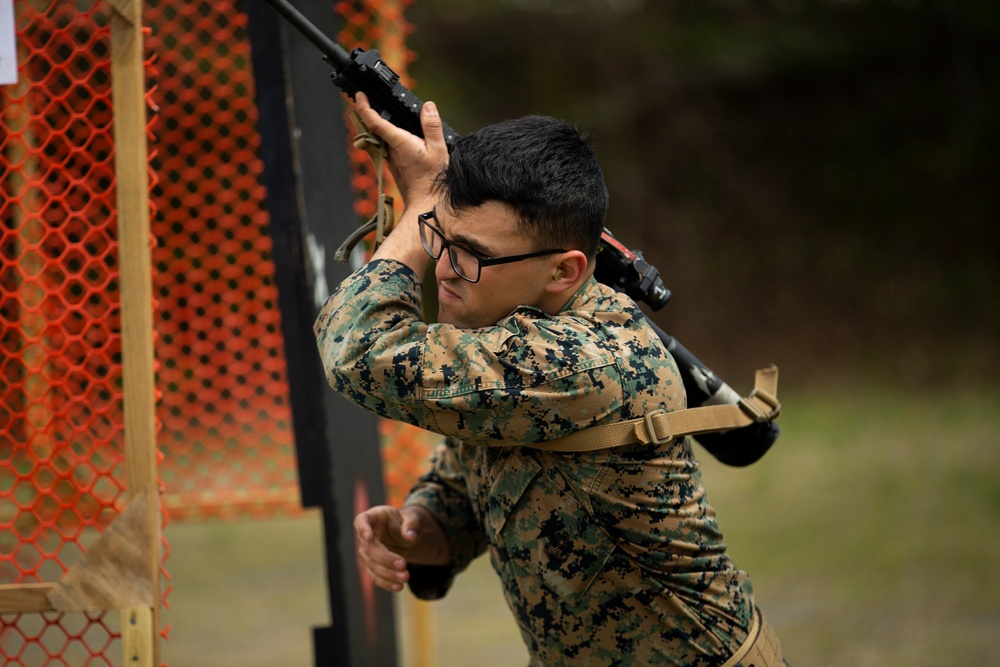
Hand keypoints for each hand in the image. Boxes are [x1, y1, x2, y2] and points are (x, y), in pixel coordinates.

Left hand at [353, 91, 448, 205]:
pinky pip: (385, 146)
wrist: (425, 204)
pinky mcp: (393, 166)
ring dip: (375, 124)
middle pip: (372, 128)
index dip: (365, 107)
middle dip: (366, 113)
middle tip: (364, 99)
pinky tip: (392, 133)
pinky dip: (384, 136)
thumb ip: (432, 126)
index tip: (360, 96)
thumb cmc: (432, 180)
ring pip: (378, 138)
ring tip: (375, 111)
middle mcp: (390, 150)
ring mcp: (390, 159)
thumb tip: (428, 106)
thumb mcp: (438, 150)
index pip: (375, 122)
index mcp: (399, 142)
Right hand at [354, 505, 449, 591]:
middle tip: (403, 564)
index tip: (368, 537)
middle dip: (385, 558)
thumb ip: (412, 524)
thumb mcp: (413, 518)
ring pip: (371, 565)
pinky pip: (375, 577)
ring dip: (387, 574)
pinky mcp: (371, 566)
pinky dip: (386, 583)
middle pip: (368, 548)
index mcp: (374, 517)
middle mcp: (366, 535)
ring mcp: (366, 552)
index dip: (363, 529)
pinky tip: (398, 587)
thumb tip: (410, 536)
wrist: (405, 535)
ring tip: (405, 577)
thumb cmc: (406, 522)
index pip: (362, 520)